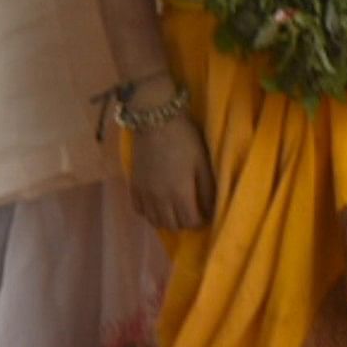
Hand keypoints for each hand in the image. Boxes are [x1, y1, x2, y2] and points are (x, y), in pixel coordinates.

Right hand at [125, 106, 212, 233]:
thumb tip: (212, 209)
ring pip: (154, 221)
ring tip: (176, 210)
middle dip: (185, 222)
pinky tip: (158, 204)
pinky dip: (150, 213)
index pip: (190, 222)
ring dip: (167, 221)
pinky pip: (139, 210)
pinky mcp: (133, 186)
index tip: (206, 213)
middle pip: (172, 225)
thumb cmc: (185, 140)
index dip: (201, 221)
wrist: (156, 121)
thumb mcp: (203, 163)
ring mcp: (144, 194)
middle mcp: (159, 199)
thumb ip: (208, 189)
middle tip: (192, 211)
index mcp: (179, 193)